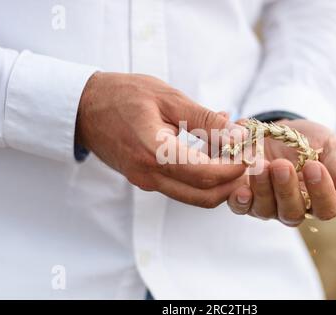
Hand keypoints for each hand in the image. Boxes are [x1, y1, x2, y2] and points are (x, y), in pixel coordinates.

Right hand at [76, 72, 245, 207]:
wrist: (85, 107)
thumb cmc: (123, 96)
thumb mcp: (168, 98)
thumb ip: (205, 120)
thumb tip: (238, 134)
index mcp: (154, 153)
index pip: (206, 176)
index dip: (234, 168)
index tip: (250, 152)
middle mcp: (150, 176)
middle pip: (204, 197)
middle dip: (232, 182)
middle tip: (246, 159)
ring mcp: (147, 182)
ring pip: (195, 196)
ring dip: (219, 182)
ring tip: (231, 153)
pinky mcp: (147, 180)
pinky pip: (182, 187)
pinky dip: (202, 176)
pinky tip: (210, 151)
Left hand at [227, 119, 335, 225]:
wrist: (276, 129)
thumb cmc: (308, 140)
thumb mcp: (328, 144)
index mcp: (319, 199)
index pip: (326, 208)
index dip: (322, 192)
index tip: (314, 166)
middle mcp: (292, 208)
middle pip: (293, 213)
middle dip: (287, 189)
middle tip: (282, 165)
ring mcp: (266, 205)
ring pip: (266, 210)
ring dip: (263, 190)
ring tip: (261, 165)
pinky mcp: (243, 198)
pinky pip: (241, 208)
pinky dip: (240, 201)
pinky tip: (242, 189)